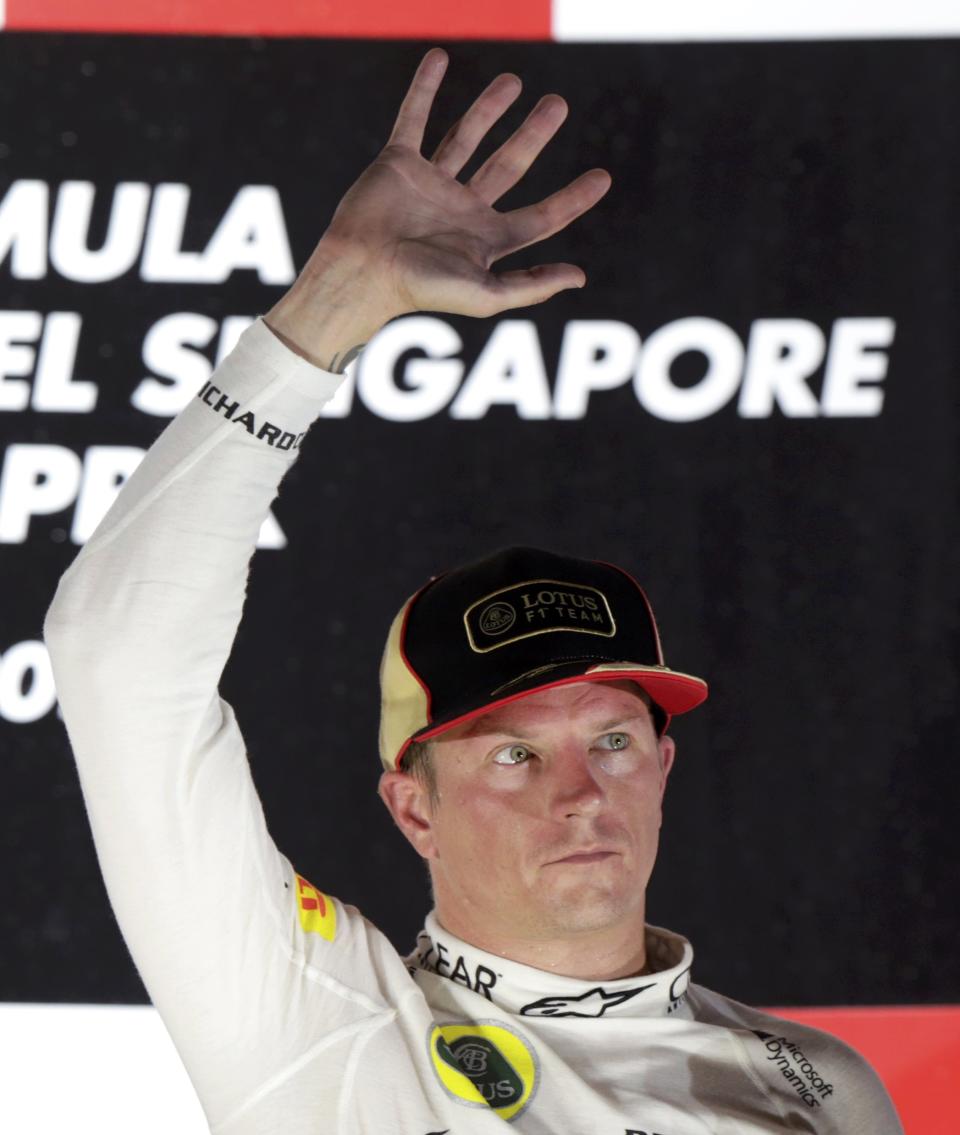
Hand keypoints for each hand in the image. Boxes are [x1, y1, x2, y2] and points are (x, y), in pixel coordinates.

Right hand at [266, 48, 610, 369]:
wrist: (363, 270)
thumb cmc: (422, 289)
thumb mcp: (485, 295)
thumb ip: (532, 286)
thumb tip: (579, 276)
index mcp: (486, 240)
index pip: (540, 217)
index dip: (573, 199)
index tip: (603, 177)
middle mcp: (463, 209)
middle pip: (508, 165)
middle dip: (534, 135)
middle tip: (557, 105)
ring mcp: (431, 184)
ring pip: (467, 137)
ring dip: (489, 108)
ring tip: (514, 81)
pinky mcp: (398, 163)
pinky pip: (414, 118)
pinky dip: (425, 88)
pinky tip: (440, 59)